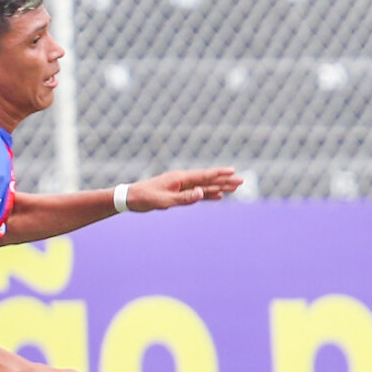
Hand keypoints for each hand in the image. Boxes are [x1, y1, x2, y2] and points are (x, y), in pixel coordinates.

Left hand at [124, 168, 239, 209]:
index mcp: (180, 178)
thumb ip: (184, 198)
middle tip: (241, 181)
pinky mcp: (178, 193)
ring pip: (205, 186)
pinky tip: (218, 196)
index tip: (233, 171)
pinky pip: (198, 193)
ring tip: (234, 188)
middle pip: (208, 180)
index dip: (219, 174)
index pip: (204, 176)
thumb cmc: (145, 199)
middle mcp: (183, 180)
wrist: (130, 198)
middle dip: (225, 180)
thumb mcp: (164, 201)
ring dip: (220, 187)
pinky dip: (209, 195)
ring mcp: (181, 186)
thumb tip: (202, 193)